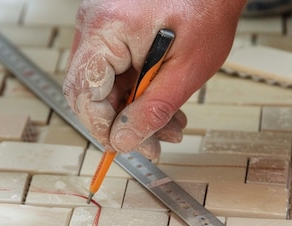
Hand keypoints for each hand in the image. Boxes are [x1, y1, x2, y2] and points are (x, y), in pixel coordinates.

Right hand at [63, 0, 246, 158]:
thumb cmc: (207, 11)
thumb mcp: (185, 71)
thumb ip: (152, 110)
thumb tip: (123, 140)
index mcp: (107, 29)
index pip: (84, 93)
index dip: (102, 127)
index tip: (126, 145)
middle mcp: (94, 23)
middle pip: (90, 91)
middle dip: (122, 123)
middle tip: (155, 143)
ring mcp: (100, 23)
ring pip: (104, 85)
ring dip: (134, 110)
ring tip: (170, 125)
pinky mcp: (110, 27)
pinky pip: (113, 69)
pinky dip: (136, 91)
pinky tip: (162, 104)